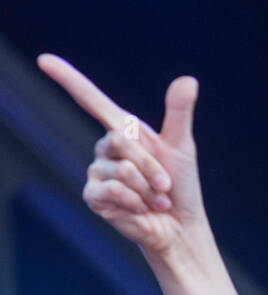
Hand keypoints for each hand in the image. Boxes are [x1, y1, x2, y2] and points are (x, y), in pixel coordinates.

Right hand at [36, 53, 208, 259]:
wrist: (179, 226)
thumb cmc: (180, 186)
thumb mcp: (181, 146)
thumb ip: (178, 112)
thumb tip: (189, 80)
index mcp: (123, 129)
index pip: (89, 98)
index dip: (66, 78)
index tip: (44, 60)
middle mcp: (105, 147)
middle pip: (120, 140)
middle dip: (151, 166)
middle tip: (165, 185)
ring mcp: (97, 171)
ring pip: (122, 170)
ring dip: (147, 189)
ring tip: (155, 200)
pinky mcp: (94, 196)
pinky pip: (112, 190)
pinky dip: (134, 201)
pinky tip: (141, 209)